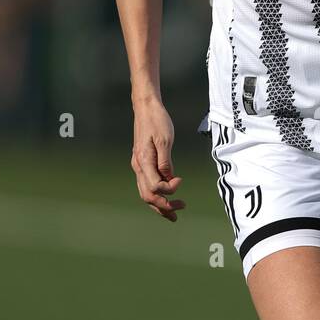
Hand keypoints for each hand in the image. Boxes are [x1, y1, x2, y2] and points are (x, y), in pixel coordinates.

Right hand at [130, 97, 184, 221]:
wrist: (146, 107)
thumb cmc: (156, 121)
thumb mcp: (165, 140)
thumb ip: (166, 161)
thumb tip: (169, 179)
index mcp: (143, 161)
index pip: (156, 187)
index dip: (170, 189)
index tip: (181, 180)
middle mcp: (138, 166)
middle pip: (148, 196)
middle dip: (164, 207)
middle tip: (180, 209)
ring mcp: (138, 165)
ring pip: (146, 193)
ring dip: (159, 204)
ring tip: (174, 211)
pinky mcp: (141, 162)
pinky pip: (147, 184)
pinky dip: (157, 194)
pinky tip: (167, 195)